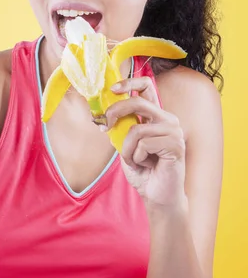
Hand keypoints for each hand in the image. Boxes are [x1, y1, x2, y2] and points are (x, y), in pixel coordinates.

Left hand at [105, 77, 185, 207]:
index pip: (146, 86)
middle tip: (105, 126)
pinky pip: (143, 144)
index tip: (112, 89)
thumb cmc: (143, 170)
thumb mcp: (124, 144)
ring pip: (136, 129)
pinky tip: (147, 165)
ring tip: (137, 160)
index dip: (129, 82)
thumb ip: (119, 127)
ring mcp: (173, 131)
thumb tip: (101, 113)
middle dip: (115, 112)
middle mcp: (167, 119)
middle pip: (137, 102)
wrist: (157, 195)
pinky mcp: (175, 145)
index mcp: (156, 115)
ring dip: (127, 149)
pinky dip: (137, 158)